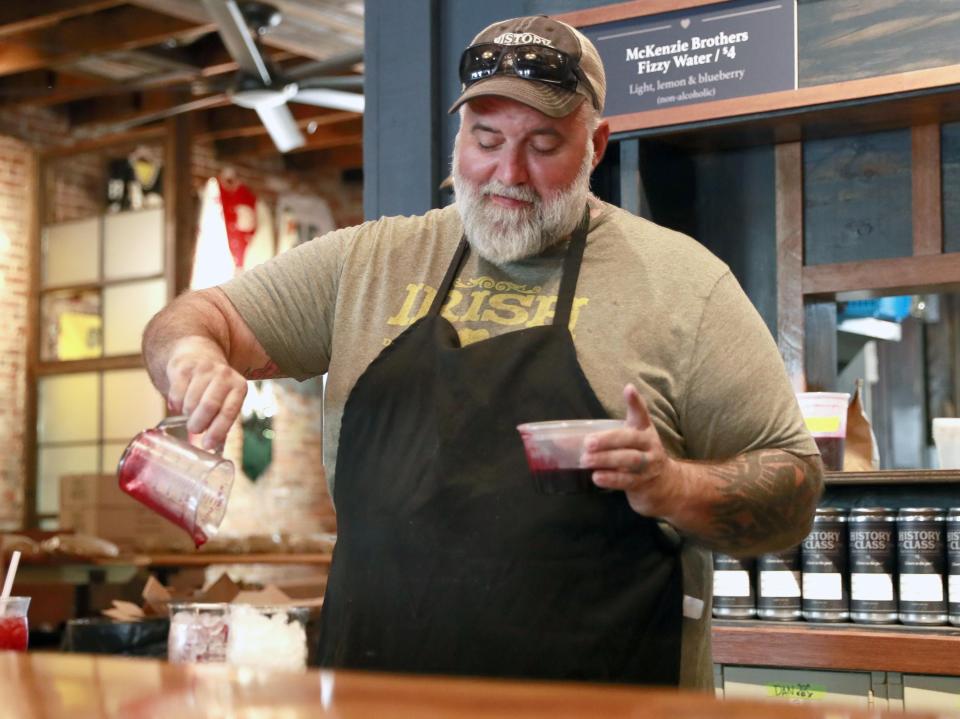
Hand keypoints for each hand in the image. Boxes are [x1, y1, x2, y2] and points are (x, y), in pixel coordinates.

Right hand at [164, 338, 247, 449]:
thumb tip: (216, 449)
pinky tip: (178, 404)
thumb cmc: (215, 387)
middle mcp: (224, 375)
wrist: (198, 354)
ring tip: (190, 413)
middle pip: (209, 406)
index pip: (229, 411)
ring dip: (187, 414)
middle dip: (199, 424)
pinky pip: (176, 394)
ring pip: (191, 402)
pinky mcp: (184, 368)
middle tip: (195, 429)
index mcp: (239, 387)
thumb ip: (223, 421)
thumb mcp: (226, 399)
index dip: (217, 431)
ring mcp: (203, 369)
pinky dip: (175, 405)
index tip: (207, 445)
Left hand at [580, 384, 682, 516]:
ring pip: (629, 460)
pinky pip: (627, 480)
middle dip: (608, 440)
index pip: (641, 413)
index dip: (635, 402)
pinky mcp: (644, 483)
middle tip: (588, 443)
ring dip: (606, 459)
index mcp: (643, 430)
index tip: (628, 389)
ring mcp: (648, 464)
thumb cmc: (639, 456)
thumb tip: (569, 438)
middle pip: (630, 439)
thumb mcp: (630, 441)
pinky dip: (611, 479)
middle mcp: (649, 444)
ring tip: (586, 460)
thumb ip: (607, 436)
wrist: (665, 485)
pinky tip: (597, 477)